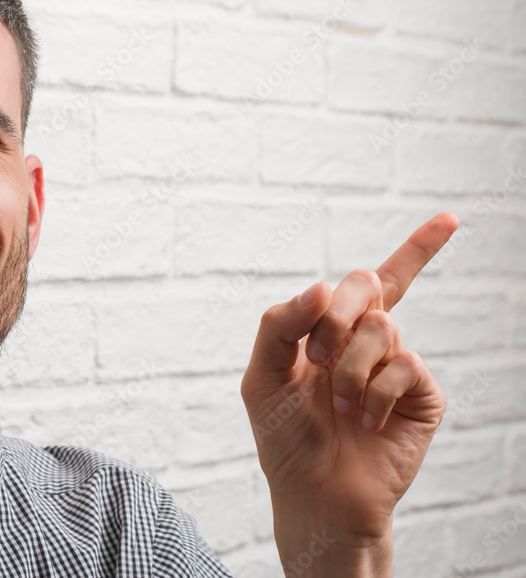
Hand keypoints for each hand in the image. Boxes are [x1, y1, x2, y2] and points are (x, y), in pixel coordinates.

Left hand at [241, 212, 458, 572]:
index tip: (451, 220)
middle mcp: (368, 342)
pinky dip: (375, 394)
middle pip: (366, 287)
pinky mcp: (422, 395)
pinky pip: (404, 365)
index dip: (415, 250)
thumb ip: (280, 324)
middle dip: (335, 316)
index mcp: (332, 332)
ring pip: (381, 327)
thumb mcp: (262, 375)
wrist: (314, 493)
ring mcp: (397, 367)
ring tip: (339, 406)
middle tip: (318, 357)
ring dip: (348, 368)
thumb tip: (321, 287)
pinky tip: (366, 421)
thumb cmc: (285, 436)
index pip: (371, 284)